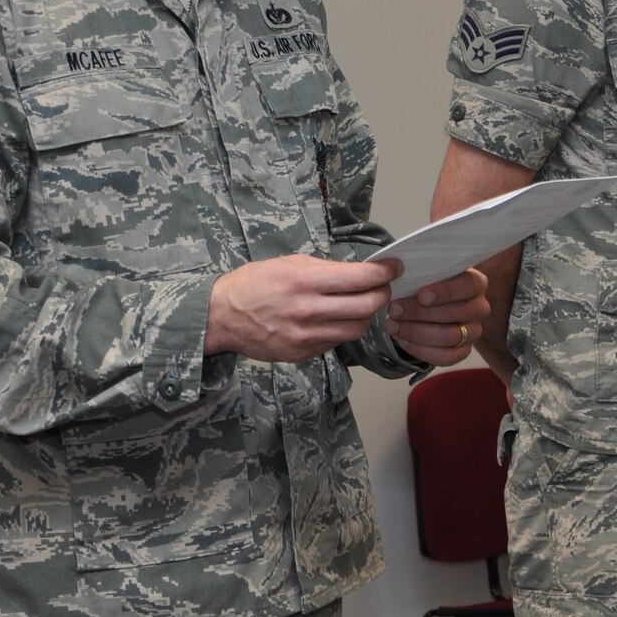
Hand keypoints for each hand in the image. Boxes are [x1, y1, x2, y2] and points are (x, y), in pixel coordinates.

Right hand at [205, 255, 393, 362]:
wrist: (222, 317)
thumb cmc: (254, 283)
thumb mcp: (289, 263)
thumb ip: (324, 270)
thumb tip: (356, 273)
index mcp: (306, 281)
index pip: (361, 278)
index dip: (385, 272)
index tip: (395, 266)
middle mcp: (309, 310)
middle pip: (367, 306)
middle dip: (383, 293)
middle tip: (384, 286)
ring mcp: (306, 336)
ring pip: (357, 328)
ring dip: (367, 315)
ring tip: (363, 304)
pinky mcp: (303, 353)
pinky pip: (336, 342)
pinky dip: (343, 329)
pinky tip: (337, 319)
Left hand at [386, 267, 491, 366]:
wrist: (428, 305)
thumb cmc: (427, 284)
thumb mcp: (427, 273)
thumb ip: (422, 272)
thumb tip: (399, 271)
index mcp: (476, 283)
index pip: (468, 285)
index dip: (445, 291)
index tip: (421, 296)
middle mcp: (480, 308)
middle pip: (456, 313)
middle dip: (421, 313)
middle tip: (395, 310)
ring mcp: (474, 331)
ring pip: (450, 337)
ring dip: (417, 332)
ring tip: (394, 326)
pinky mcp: (464, 351)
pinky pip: (446, 357)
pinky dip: (422, 350)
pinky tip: (403, 341)